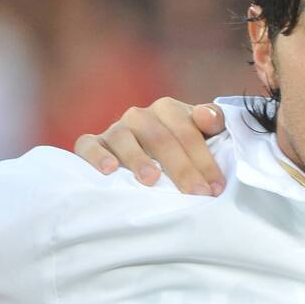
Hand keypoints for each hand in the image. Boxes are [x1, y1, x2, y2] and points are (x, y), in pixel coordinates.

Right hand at [74, 97, 226, 195]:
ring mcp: (115, 130)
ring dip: (138, 159)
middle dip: (181, 168)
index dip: (204, 159)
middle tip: (196, 193)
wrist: (144, 155)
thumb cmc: (180, 148)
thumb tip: (206, 117)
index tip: (216, 187)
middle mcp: (140, 116)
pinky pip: (88, 146)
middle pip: (160, 138)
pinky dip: (97, 156)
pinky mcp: (92, 144)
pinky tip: (110, 170)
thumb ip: (213, 122)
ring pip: (123, 139)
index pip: (187, 131)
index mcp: (168, 109)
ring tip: (152, 180)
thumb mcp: (202, 134)